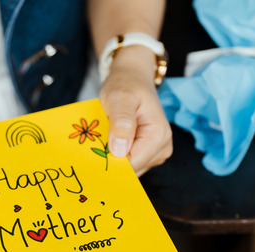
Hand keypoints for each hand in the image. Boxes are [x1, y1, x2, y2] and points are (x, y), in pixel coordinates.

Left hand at [99, 45, 172, 175]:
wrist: (133, 78)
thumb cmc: (126, 84)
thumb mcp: (120, 98)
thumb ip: (121, 122)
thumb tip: (119, 151)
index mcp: (159, 135)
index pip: (133, 164)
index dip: (111, 163)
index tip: (92, 156)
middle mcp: (162, 147)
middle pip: (132, 169)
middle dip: (111, 161)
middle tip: (93, 145)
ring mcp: (156, 152)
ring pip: (130, 169)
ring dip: (113, 159)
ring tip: (103, 139)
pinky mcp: (148, 154)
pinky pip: (129, 163)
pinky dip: (116, 156)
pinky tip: (108, 143)